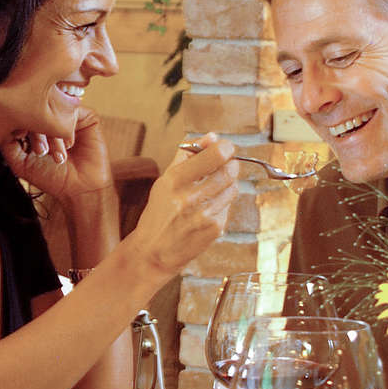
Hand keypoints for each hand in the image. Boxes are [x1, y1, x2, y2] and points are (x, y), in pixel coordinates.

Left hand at [2, 108, 111, 201]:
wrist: (80, 189)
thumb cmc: (51, 178)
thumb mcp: (20, 163)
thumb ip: (7, 143)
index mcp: (34, 126)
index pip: (22, 112)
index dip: (18, 122)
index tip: (19, 138)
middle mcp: (51, 118)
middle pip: (37, 108)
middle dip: (36, 129)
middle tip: (41, 152)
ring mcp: (68, 116)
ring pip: (56, 109)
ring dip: (53, 132)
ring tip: (57, 155)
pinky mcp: (87, 117)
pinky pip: (74, 110)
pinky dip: (69, 127)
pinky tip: (69, 145)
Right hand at [123, 134, 237, 276]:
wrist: (154, 251)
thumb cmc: (159, 211)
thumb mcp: (165, 180)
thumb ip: (188, 155)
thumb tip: (213, 137)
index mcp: (175, 180)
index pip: (215, 155)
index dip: (225, 148)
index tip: (225, 148)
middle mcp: (190, 198)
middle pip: (229, 171)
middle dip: (231, 164)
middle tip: (226, 164)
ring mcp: (204, 215)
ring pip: (233, 188)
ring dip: (228, 183)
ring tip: (214, 188)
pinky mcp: (215, 229)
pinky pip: (228, 206)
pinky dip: (222, 203)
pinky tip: (207, 209)